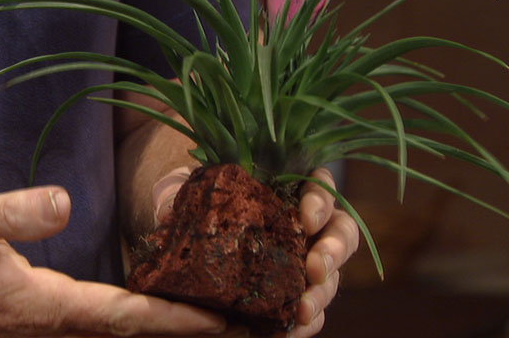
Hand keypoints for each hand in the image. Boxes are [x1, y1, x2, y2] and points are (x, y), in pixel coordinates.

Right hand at [0, 187, 225, 336]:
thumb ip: (11, 212)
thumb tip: (64, 201)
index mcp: (45, 305)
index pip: (124, 316)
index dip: (174, 319)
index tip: (219, 320)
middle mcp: (52, 326)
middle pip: (132, 334)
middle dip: (185, 330)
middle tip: (239, 324)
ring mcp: (45, 330)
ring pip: (117, 335)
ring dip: (164, 329)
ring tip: (212, 321)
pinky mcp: (36, 323)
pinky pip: (98, 328)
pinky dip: (135, 323)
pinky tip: (151, 311)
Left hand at [152, 167, 358, 337]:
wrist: (188, 247)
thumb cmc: (194, 207)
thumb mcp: (182, 192)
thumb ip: (176, 196)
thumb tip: (168, 214)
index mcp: (289, 187)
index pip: (319, 184)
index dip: (320, 200)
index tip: (305, 218)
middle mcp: (307, 225)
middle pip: (341, 232)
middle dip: (333, 251)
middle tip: (314, 269)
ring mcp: (305, 262)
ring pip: (331, 276)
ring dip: (322, 294)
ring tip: (302, 311)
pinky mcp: (295, 297)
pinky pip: (312, 311)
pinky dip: (305, 324)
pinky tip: (289, 331)